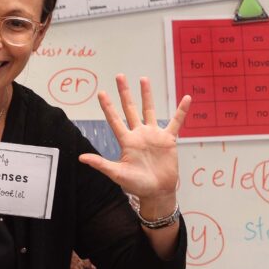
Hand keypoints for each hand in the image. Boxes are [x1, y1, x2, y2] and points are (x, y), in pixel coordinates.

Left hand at [78, 74, 189, 208]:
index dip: (108, 107)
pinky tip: (187, 98)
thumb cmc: (137, 185)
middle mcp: (139, 134)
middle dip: (125, 93)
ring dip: (147, 95)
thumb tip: (81, 158)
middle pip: (130, 109)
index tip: (101, 93)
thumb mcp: (117, 174)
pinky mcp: (168, 140)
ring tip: (144, 79)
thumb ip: (101, 164)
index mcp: (126, 141)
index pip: (114, 120)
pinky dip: (182, 111)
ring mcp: (154, 135)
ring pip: (150, 110)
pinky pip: (176, 122)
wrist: (157, 192)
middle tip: (120, 76)